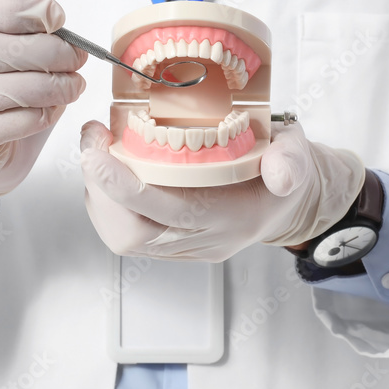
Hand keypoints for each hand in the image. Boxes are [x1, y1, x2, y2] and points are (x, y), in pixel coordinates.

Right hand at [0, 0, 86, 197]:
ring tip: (71, 85)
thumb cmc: (15, 80)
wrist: (1, 141)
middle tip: (75, 58)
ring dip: (44, 86)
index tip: (55, 17)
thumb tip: (45, 14)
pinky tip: (51, 109)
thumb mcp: (23, 37)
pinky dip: (35, 116)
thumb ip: (28, 17)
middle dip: (43, 51)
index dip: (12, 7)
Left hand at [79, 120, 364, 261]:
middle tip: (91, 141)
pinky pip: (126, 235)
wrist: (290, 197)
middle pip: (132, 234)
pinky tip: (108, 172)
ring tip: (97, 152)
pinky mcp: (173, 245)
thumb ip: (291, 162)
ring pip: (123, 238)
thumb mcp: (297, 154)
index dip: (123, 185)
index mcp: (230, 218)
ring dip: (99, 196)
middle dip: (100, 189)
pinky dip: (107, 204)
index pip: (167, 211)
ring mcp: (186, 247)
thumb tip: (281, 174)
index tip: (97, 149)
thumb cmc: (284, 165)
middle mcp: (203, 240)